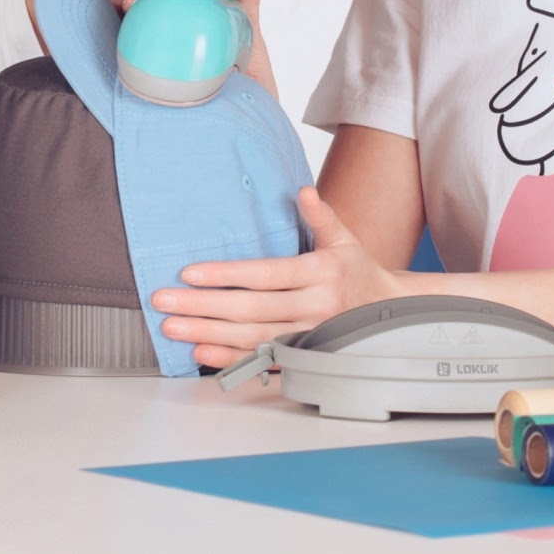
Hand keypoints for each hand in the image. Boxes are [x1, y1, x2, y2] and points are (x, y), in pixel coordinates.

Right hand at [123, 0, 276, 95]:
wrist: (247, 107)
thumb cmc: (251, 68)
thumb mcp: (250, 26)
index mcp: (207, 8)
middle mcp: (189, 20)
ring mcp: (175, 40)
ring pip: (153, 13)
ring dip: (139, 2)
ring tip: (134, 0)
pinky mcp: (165, 62)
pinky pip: (146, 42)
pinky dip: (133, 27)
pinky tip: (127, 20)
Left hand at [148, 188, 402, 367]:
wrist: (389, 314)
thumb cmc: (358, 272)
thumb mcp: (345, 240)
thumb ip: (322, 217)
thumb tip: (304, 192)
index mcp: (322, 273)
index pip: (265, 274)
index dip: (226, 275)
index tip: (190, 273)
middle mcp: (315, 307)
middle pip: (250, 309)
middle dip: (203, 307)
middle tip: (164, 302)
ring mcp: (309, 336)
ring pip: (251, 338)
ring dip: (208, 334)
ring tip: (173, 328)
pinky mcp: (303, 357)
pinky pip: (262, 361)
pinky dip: (229, 359)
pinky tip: (201, 352)